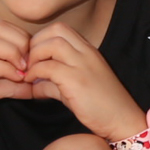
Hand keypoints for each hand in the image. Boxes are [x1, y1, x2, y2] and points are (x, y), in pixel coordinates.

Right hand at [0, 22, 35, 124]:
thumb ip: (12, 86)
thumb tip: (37, 88)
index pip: (6, 27)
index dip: (25, 40)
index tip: (33, 61)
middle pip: (2, 27)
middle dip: (22, 43)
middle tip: (30, 64)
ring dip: (15, 53)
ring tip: (23, 71)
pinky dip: (6, 69)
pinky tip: (14, 80)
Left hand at [17, 20, 145, 144]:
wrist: (122, 120)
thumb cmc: (101, 106)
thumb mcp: (77, 87)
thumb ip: (55, 81)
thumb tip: (33, 84)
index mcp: (88, 51)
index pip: (61, 29)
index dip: (41, 39)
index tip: (33, 57)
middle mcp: (87, 53)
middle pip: (56, 30)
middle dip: (35, 43)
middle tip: (28, 63)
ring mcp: (83, 65)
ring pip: (52, 44)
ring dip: (35, 57)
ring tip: (29, 74)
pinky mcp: (77, 81)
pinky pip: (49, 68)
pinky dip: (35, 75)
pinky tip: (33, 88)